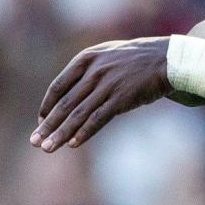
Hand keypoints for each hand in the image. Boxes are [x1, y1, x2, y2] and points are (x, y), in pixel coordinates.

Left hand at [31, 37, 172, 151]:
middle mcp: (94, 71)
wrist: (169, 59)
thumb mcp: (109, 55)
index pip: (58, 86)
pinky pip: (98, 118)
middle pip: (65, 103)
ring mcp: (108, 84)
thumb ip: (90, 71)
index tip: (41, 121)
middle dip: (48, 125)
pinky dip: (84, 132)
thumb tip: (71, 95)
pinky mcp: (121, 98)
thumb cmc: (139, 59)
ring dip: (61, 133)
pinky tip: (73, 144)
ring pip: (78, 114)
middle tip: (35, 142)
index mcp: (87, 58)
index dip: (47, 106)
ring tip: (48, 148)